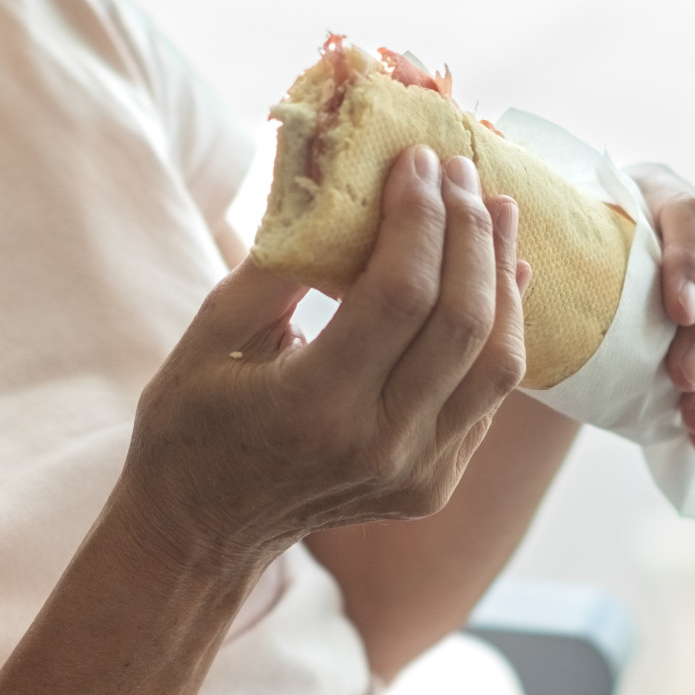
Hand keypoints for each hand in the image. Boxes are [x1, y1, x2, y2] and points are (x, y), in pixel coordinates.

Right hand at [123, 146, 529, 573]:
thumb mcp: (210, 337)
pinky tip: (503, 276)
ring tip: (498, 212)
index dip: (421, 216)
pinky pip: (487, 398)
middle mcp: (379, 445)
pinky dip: (501, 330)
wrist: (203, 535)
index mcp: (314, 404)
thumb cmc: (191, 425)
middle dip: (469, 231)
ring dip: (503, 277)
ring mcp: (415, 473)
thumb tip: (331, 184)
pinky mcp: (433, 484)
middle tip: (464, 170)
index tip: (420, 159)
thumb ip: (274, 267)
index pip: (401, 294)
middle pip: (462, 322)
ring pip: (498, 364)